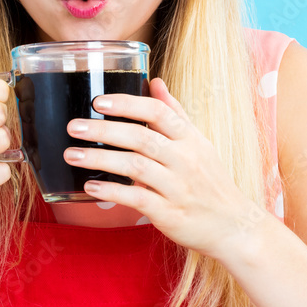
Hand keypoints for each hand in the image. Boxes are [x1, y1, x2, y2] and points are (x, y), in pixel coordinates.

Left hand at [64, 77, 266, 259]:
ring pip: (136, 167)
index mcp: (190, 139)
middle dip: (105, 130)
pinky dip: (113, 192)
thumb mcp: (199, 142)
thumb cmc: (210, 181)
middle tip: (75, 127)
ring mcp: (178, 187)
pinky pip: (137, 199)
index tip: (99, 102)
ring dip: (101, 159)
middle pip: (142, 137)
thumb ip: (174, 113)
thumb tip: (154, 81)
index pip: (159, 113)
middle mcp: (185, 160)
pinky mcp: (169, 214)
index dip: (128, 104)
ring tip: (73, 154)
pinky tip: (91, 186)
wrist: (233, 225)